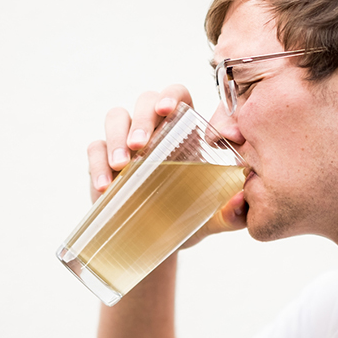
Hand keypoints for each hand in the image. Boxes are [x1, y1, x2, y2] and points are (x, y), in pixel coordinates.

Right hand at [85, 86, 247, 242]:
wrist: (158, 242)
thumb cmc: (190, 219)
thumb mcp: (215, 217)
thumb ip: (233, 213)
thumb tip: (242, 202)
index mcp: (185, 130)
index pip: (178, 95)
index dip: (171, 95)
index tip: (167, 110)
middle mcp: (155, 128)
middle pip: (145, 101)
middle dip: (142, 119)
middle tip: (141, 146)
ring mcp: (126, 140)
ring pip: (116, 117)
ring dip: (117, 137)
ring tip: (123, 165)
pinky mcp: (103, 159)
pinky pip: (95, 147)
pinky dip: (98, 162)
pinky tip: (105, 186)